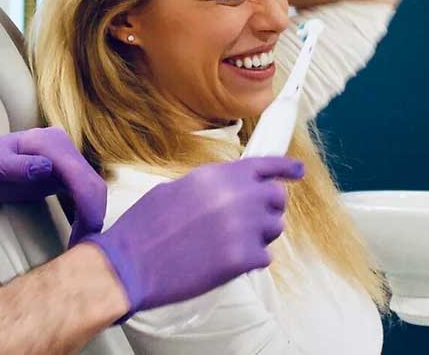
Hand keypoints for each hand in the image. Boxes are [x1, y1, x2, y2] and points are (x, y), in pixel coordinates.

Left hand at [0, 127, 106, 244]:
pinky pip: (81, 193)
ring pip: (91, 188)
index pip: (78, 172)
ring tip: (80, 240)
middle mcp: (62, 146)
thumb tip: (45, 168)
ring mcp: (64, 160)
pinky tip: (78, 229)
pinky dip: (84, 212)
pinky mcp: (63, 174)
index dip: (88, 202)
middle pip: (91, 181)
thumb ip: (19, 166)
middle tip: (84, 243)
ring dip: (91, 215)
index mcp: (48, 141)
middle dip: (94, 213)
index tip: (88, 228)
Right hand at [83, 156, 304, 316]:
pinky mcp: (241, 259)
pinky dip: (251, 260)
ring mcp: (241, 228)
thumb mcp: (179, 189)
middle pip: (276, 197)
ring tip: (232, 241)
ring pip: (274, 228)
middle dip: (268, 207)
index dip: (284, 168)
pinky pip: (264, 257)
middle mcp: (235, 197)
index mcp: (217, 176)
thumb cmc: (146, 226)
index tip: (297, 171)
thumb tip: (231, 191)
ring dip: (260, 234)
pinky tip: (227, 260)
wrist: (131, 262)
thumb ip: (213, 186)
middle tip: (252, 218)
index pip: (264, 165)